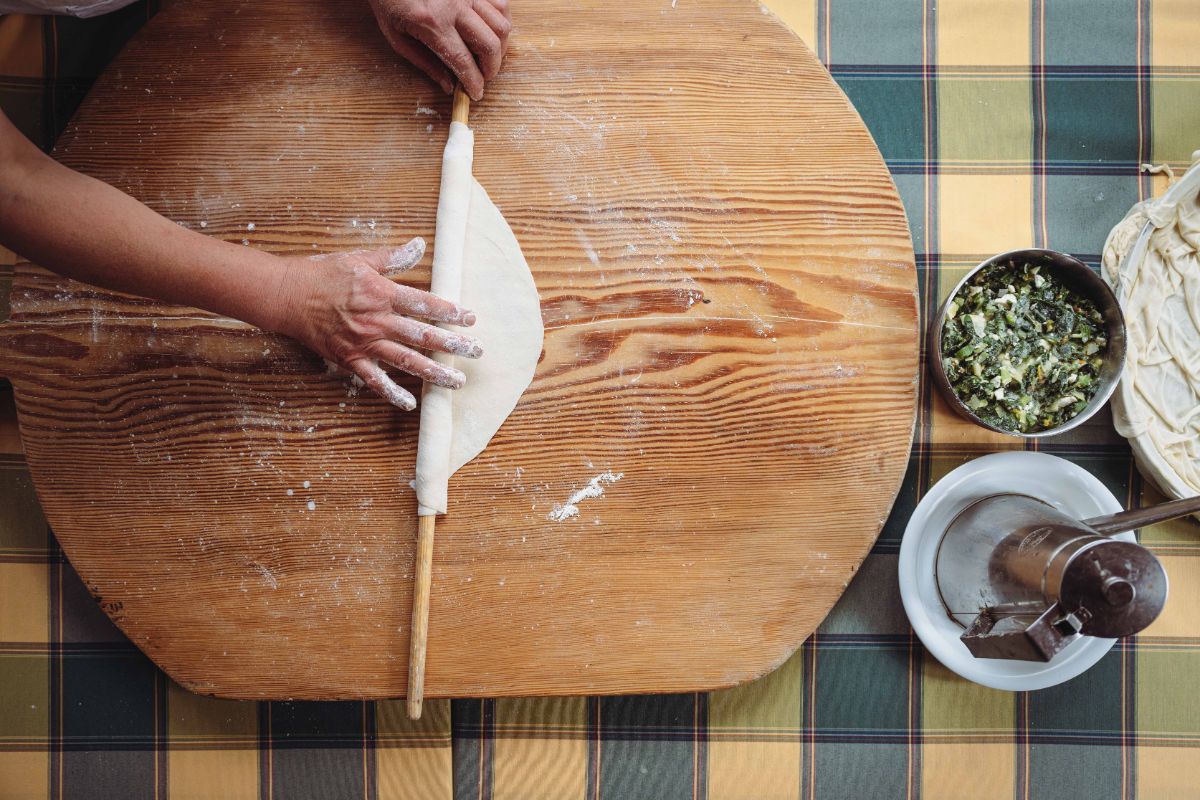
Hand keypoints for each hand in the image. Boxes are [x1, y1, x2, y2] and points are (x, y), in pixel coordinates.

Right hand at [273, 238, 480, 410]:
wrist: (286, 295)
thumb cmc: (323, 274)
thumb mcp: (360, 259)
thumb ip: (392, 257)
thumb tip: (419, 245)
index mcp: (382, 293)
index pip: (425, 304)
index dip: (450, 312)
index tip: (471, 319)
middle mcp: (377, 320)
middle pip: (422, 335)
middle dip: (453, 344)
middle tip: (477, 351)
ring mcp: (364, 342)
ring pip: (406, 360)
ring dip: (433, 372)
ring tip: (456, 381)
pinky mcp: (349, 358)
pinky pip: (374, 380)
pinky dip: (392, 393)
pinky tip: (410, 403)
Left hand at [367, 0, 511, 100]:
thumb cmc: (390, 4)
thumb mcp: (398, 39)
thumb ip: (425, 63)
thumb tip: (448, 85)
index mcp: (432, 23)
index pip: (463, 61)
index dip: (474, 82)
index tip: (476, 93)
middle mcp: (454, 6)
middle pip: (490, 45)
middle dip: (492, 69)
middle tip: (484, 76)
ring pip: (502, 25)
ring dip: (500, 46)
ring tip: (489, 55)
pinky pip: (501, 4)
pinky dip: (502, 21)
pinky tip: (490, 31)